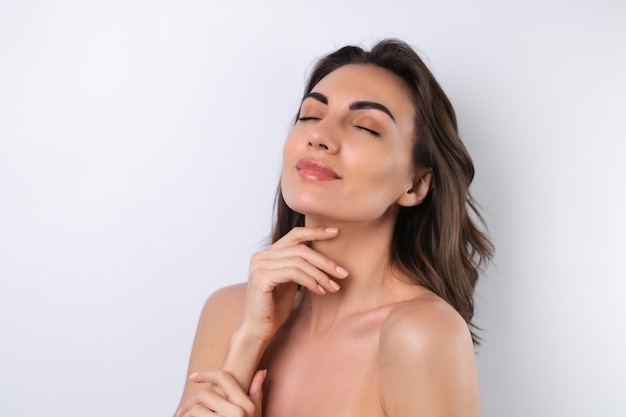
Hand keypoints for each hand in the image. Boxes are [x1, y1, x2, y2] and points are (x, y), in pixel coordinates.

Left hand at [176, 369, 265, 416]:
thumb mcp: (256, 414)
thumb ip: (256, 392)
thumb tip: (261, 371)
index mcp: (246, 405)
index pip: (224, 378)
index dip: (206, 374)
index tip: (194, 377)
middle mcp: (237, 413)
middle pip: (205, 394)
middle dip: (192, 402)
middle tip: (184, 410)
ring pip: (195, 409)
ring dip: (186, 414)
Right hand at [241, 226, 348, 340]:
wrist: (258, 330)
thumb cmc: (275, 308)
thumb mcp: (291, 281)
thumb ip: (300, 265)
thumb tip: (324, 254)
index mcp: (268, 253)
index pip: (295, 234)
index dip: (316, 231)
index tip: (336, 232)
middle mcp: (261, 255)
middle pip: (301, 248)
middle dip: (325, 261)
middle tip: (343, 273)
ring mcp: (259, 265)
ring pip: (299, 261)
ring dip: (320, 275)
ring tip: (333, 287)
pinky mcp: (261, 278)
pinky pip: (294, 273)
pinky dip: (310, 281)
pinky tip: (319, 291)